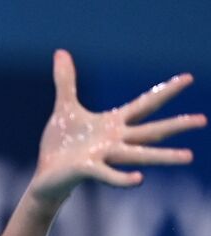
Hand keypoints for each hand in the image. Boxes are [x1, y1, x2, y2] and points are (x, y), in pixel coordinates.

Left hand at [30, 50, 204, 210]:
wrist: (44, 176)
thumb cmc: (60, 145)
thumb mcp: (65, 108)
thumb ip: (67, 82)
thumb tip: (61, 52)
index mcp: (113, 124)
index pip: (144, 105)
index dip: (165, 91)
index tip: (189, 78)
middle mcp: (114, 141)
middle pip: (150, 131)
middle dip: (176, 125)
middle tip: (203, 120)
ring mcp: (103, 157)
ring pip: (138, 155)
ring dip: (163, 156)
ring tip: (188, 156)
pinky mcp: (87, 170)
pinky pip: (108, 175)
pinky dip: (122, 178)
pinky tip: (139, 179)